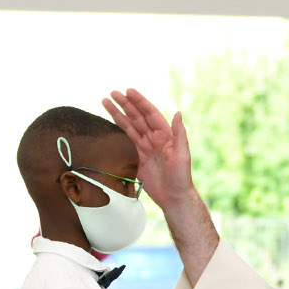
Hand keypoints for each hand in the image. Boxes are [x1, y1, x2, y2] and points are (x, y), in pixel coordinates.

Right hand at [104, 89, 195, 208]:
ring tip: (106, 102)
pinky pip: (126, 141)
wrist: (173, 197)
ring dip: (118, 115)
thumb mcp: (182, 155)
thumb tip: (178, 113)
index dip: (140, 102)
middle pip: (137, 117)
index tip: (129, 91)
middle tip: (113, 93)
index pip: (150, 114)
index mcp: (165, 135)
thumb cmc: (181, 177)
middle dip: (125, 105)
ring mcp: (145, 148)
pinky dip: (118, 131)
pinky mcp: (137, 158)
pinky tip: (110, 122)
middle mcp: (154, 138)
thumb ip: (179, 134)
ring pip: (129, 127)